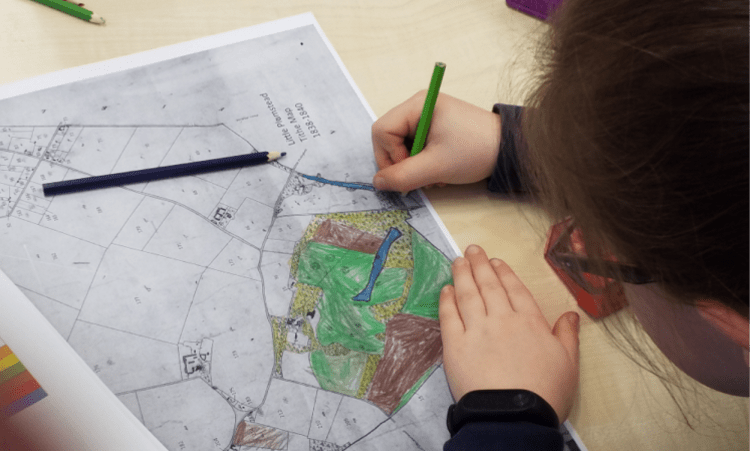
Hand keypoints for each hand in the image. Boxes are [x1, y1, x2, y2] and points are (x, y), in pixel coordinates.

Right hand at [371, 91, 501, 191]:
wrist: (509, 149)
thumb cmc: (476, 150)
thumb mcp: (436, 166)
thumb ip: (403, 175)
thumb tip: (377, 182)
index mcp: (417, 104)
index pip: (381, 130)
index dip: (389, 155)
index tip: (409, 169)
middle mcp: (418, 107)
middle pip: (387, 138)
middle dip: (400, 162)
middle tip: (419, 176)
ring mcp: (425, 118)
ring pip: (399, 146)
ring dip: (411, 166)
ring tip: (433, 175)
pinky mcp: (433, 129)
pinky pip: (412, 147)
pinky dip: (420, 163)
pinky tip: (437, 170)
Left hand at [439, 245, 579, 422]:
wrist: (513, 415)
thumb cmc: (544, 392)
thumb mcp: (568, 363)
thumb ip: (567, 335)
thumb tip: (571, 314)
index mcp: (530, 322)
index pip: (515, 289)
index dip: (504, 273)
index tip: (496, 261)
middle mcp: (502, 319)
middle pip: (489, 286)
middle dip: (480, 265)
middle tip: (472, 249)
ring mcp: (477, 330)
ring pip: (468, 295)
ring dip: (462, 274)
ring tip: (458, 261)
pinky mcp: (455, 345)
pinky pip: (449, 316)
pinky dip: (447, 300)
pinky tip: (446, 289)